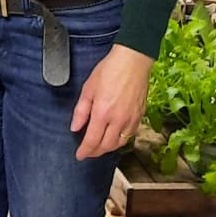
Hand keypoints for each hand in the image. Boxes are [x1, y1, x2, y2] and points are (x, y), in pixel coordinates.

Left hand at [71, 42, 152, 159]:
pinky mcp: (140, 116)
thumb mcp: (88, 88)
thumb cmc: (109, 70)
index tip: (79, 155)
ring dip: (108, 148)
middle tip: (88, 152)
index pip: (92, 140)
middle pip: (107, 146)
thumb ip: (81, 111)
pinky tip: (114, 137)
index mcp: (103, 112)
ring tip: (99, 146)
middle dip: (95, 152)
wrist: (133, 61)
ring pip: (120, 143)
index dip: (85, 151)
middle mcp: (119, 119)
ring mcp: (131, 119)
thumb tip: (75, 127)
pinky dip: (120, 140)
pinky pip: (130, 135)